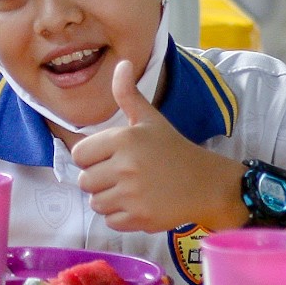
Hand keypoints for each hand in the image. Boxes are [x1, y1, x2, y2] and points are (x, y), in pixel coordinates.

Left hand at [71, 58, 236, 231]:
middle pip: (84, 181)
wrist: (205, 183)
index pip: (79, 154)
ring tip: (130, 190)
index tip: (111, 157)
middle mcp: (125, 166)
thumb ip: (128, 95)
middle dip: (99, 180)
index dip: (92, 157)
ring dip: (108, 199)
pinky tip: (138, 204)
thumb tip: (121, 63)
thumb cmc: (173, 149)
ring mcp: (132, 194)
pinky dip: (120, 216)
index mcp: (124, 139)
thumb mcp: (150, 119)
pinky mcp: (139, 218)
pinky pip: (110, 221)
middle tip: (122, 176)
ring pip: (95, 203)